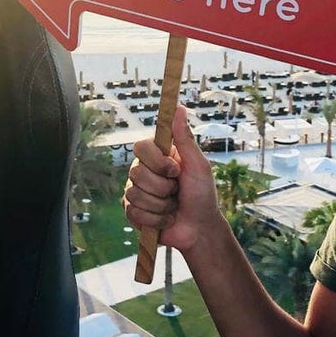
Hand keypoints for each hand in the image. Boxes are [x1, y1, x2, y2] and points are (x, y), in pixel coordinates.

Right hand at [122, 105, 221, 253]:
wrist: (200, 228)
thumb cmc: (202, 194)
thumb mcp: (198, 165)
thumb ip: (185, 138)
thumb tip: (179, 108)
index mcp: (157, 156)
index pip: (140, 147)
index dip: (156, 161)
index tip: (175, 170)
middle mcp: (142, 170)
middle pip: (136, 173)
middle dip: (163, 187)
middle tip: (177, 191)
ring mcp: (135, 191)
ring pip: (135, 194)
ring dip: (161, 205)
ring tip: (173, 206)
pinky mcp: (132, 212)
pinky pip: (133, 212)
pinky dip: (155, 219)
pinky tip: (165, 218)